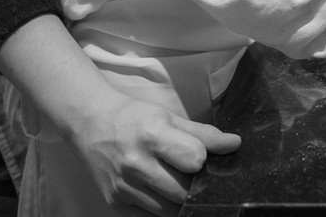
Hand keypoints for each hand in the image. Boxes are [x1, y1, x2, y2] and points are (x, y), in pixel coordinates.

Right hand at [67, 92, 240, 214]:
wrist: (91, 124)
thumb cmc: (134, 118)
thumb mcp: (169, 117)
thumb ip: (203, 133)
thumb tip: (234, 144)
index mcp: (152, 136)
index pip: (195, 159)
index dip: (204, 159)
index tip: (202, 157)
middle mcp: (135, 165)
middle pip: (184, 192)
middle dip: (196, 185)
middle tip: (194, 175)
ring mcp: (124, 189)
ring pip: (169, 210)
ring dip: (180, 201)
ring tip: (178, 183)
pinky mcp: (116, 205)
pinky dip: (162, 210)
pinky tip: (162, 193)